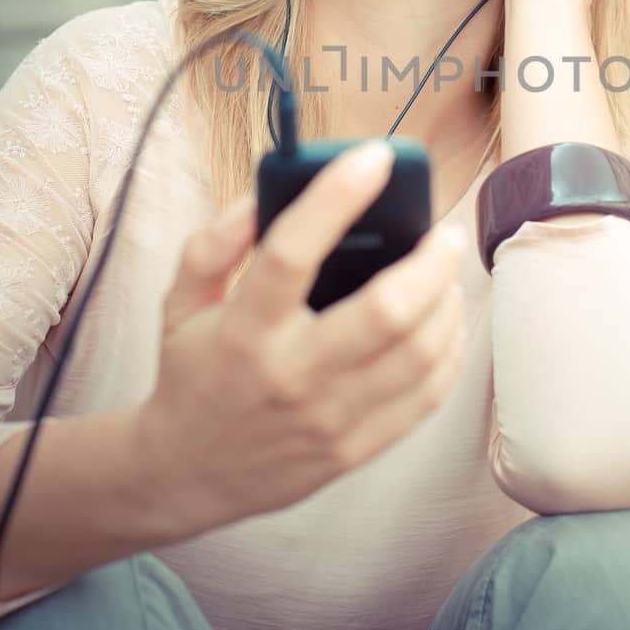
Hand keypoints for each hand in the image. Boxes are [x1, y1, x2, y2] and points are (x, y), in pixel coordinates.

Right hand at [134, 143, 468, 533]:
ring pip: (417, 354)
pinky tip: (444, 322)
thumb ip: (214, 242)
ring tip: (447, 273)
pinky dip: (448, 351)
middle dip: (430, 260)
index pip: (291, 252)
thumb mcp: (181, 301)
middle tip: (444, 231)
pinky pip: (425, 398)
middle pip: (384, 311)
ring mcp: (328, 418)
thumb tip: (266, 194)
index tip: (375, 156)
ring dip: (447, 302)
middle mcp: (290, 374)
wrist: (186, 473)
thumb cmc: (193, 372)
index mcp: (243, 329)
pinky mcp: (355, 449)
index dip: (337, 196)